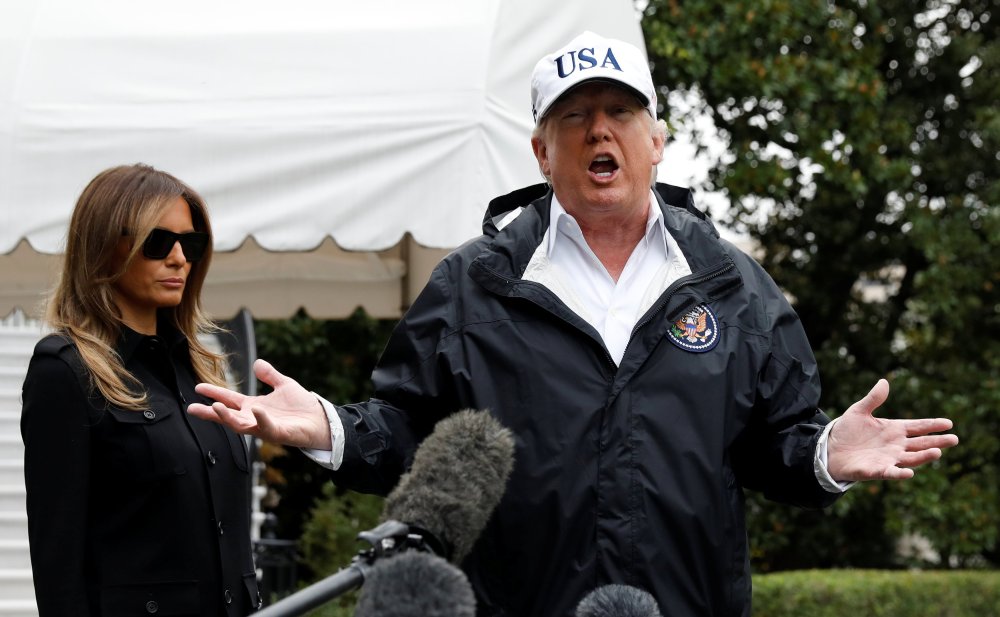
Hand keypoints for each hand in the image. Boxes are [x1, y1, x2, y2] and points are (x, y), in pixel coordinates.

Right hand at [187, 359, 331, 449]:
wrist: (320, 420)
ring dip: (227, 417)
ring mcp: (265, 427)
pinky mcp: (278, 433)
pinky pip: (266, 427)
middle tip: (192, 408)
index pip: (230, 400)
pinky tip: (256, 409)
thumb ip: (270, 375)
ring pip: (241, 425)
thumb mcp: (284, 385)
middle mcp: (255, 418)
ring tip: (214, 407)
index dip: (214, 394)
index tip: (198, 388)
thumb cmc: (302, 407)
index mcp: (254, 407)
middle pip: (228, 416)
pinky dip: (260, 419)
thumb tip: (257, 363)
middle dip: (210, 413)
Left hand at [827, 379, 958, 481]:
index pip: (917, 427)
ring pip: (911, 458)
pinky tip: (909, 473)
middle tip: (954, 439)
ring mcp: (888, 459)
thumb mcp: (858, 411)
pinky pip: (890, 472)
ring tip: (938, 452)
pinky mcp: (876, 470)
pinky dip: (899, 474)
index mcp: (894, 430)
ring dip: (924, 456)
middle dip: (937, 441)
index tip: (949, 423)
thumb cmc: (847, 431)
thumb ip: (873, 399)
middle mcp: (896, 445)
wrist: (830, 450)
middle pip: (921, 443)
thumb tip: (884, 381)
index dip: (932, 425)